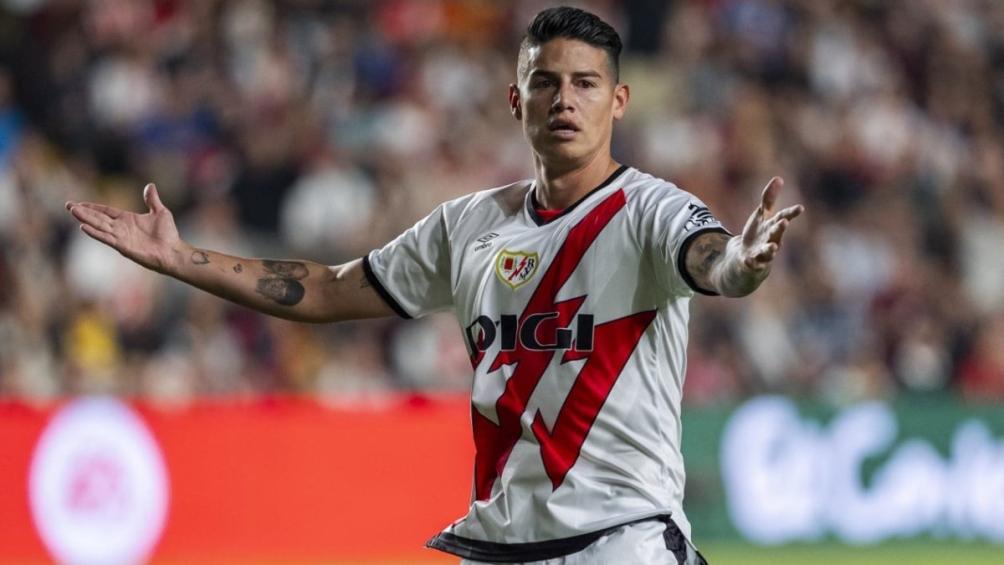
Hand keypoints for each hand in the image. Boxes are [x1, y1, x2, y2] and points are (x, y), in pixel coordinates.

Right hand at [66, 183, 184, 273]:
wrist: (173, 251)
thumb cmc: (168, 234)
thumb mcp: (160, 212)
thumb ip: (152, 199)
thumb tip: (150, 185)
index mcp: (127, 219)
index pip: (106, 211)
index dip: (93, 207)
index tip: (79, 203)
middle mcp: (121, 228)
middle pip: (98, 217)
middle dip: (83, 211)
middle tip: (68, 205)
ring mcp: (120, 237)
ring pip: (99, 226)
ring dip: (85, 218)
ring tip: (72, 211)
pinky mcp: (122, 246)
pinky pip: (106, 238)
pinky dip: (95, 233)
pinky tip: (83, 227)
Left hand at [739, 177, 803, 271]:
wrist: (750, 255)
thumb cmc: (760, 232)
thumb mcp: (762, 214)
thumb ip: (769, 198)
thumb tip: (778, 178)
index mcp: (774, 225)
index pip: (784, 217)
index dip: (791, 213)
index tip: (800, 208)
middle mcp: (772, 238)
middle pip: (777, 233)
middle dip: (780, 228)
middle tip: (784, 222)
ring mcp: (763, 251)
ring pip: (769, 251)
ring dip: (770, 249)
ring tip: (772, 247)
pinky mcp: (753, 261)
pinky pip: (753, 263)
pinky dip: (751, 262)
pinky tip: (748, 260)